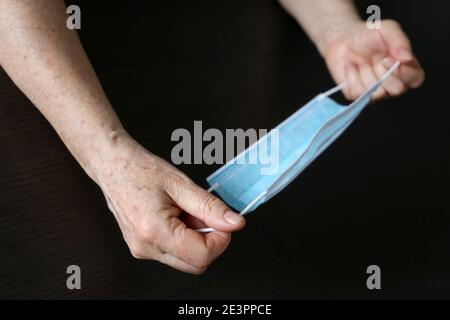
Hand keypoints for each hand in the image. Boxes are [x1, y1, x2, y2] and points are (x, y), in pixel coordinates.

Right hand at [97, 135, 244, 273]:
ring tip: (184, 211)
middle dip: (209, 240)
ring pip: (186, 260)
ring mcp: (142, 250)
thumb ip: (210, 207)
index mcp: (155, 230)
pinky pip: (173, 253)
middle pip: (196, 264)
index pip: (202, 256)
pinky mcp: (142, 248)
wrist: (113, 165)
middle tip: (202, 213)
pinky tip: (175, 216)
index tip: (222, 221)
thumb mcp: (181, 184)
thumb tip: (234, 223)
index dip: (220, 239)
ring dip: (195, 238)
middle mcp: (146, 247)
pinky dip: (183, 238)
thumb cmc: (140, 170)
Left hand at [321, 20, 424, 100]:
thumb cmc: (367, 35)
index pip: (415, 79)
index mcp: (406, 67)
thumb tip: (406, 58)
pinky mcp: (358, 94)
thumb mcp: (386, 29)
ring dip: (366, 74)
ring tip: (362, 61)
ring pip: (377, 93)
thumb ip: (399, 41)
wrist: (342, 40)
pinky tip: (351, 67)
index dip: (404, 73)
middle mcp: (393, 82)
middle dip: (383, 74)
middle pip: (397, 89)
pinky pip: (358, 93)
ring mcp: (375, 91)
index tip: (388, 60)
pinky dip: (352, 76)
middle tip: (376, 59)